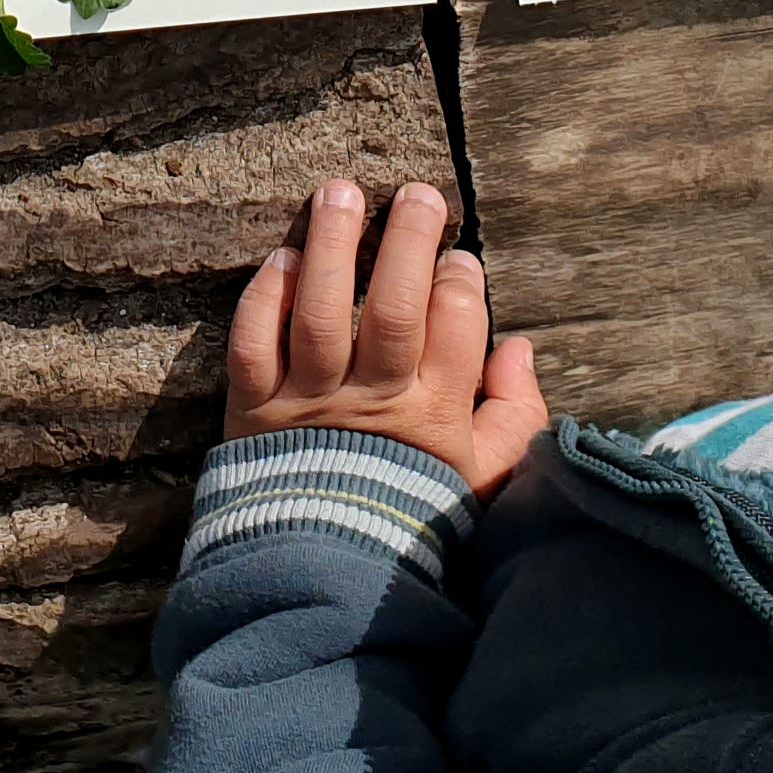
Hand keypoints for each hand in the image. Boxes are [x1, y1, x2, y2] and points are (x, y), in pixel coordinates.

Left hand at [225, 178, 548, 499]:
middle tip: (417, 195)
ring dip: (333, 248)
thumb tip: (519, 349)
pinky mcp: (254, 409)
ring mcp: (309, 403)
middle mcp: (373, 400)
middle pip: (395, 308)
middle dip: (408, 242)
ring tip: (340, 194)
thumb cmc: (413, 519)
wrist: (326, 578)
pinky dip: (263, 299)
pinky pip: (254, 344)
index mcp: (435, 414)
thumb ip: (513, 415)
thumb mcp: (484, 479)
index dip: (459, 281)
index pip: (456, 326)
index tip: (457, 258)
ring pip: (320, 313)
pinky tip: (283, 259)